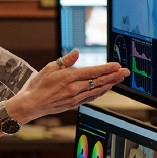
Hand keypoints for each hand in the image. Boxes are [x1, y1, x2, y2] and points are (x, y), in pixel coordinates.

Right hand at [8, 50, 129, 121]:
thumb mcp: (49, 68)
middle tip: (125, 72)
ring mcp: (75, 98)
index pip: (92, 72)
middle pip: (98, 81)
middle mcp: (74, 89)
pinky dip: (100, 92)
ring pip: (97, 90)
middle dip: (114, 76)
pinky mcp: (74, 104)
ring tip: (119, 79)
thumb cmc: (37, 86)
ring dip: (110, 84)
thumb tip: (76, 53)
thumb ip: (65, 61)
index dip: (107, 69)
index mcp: (69, 78)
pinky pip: (91, 98)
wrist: (31, 104)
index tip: (117, 65)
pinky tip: (105, 88)